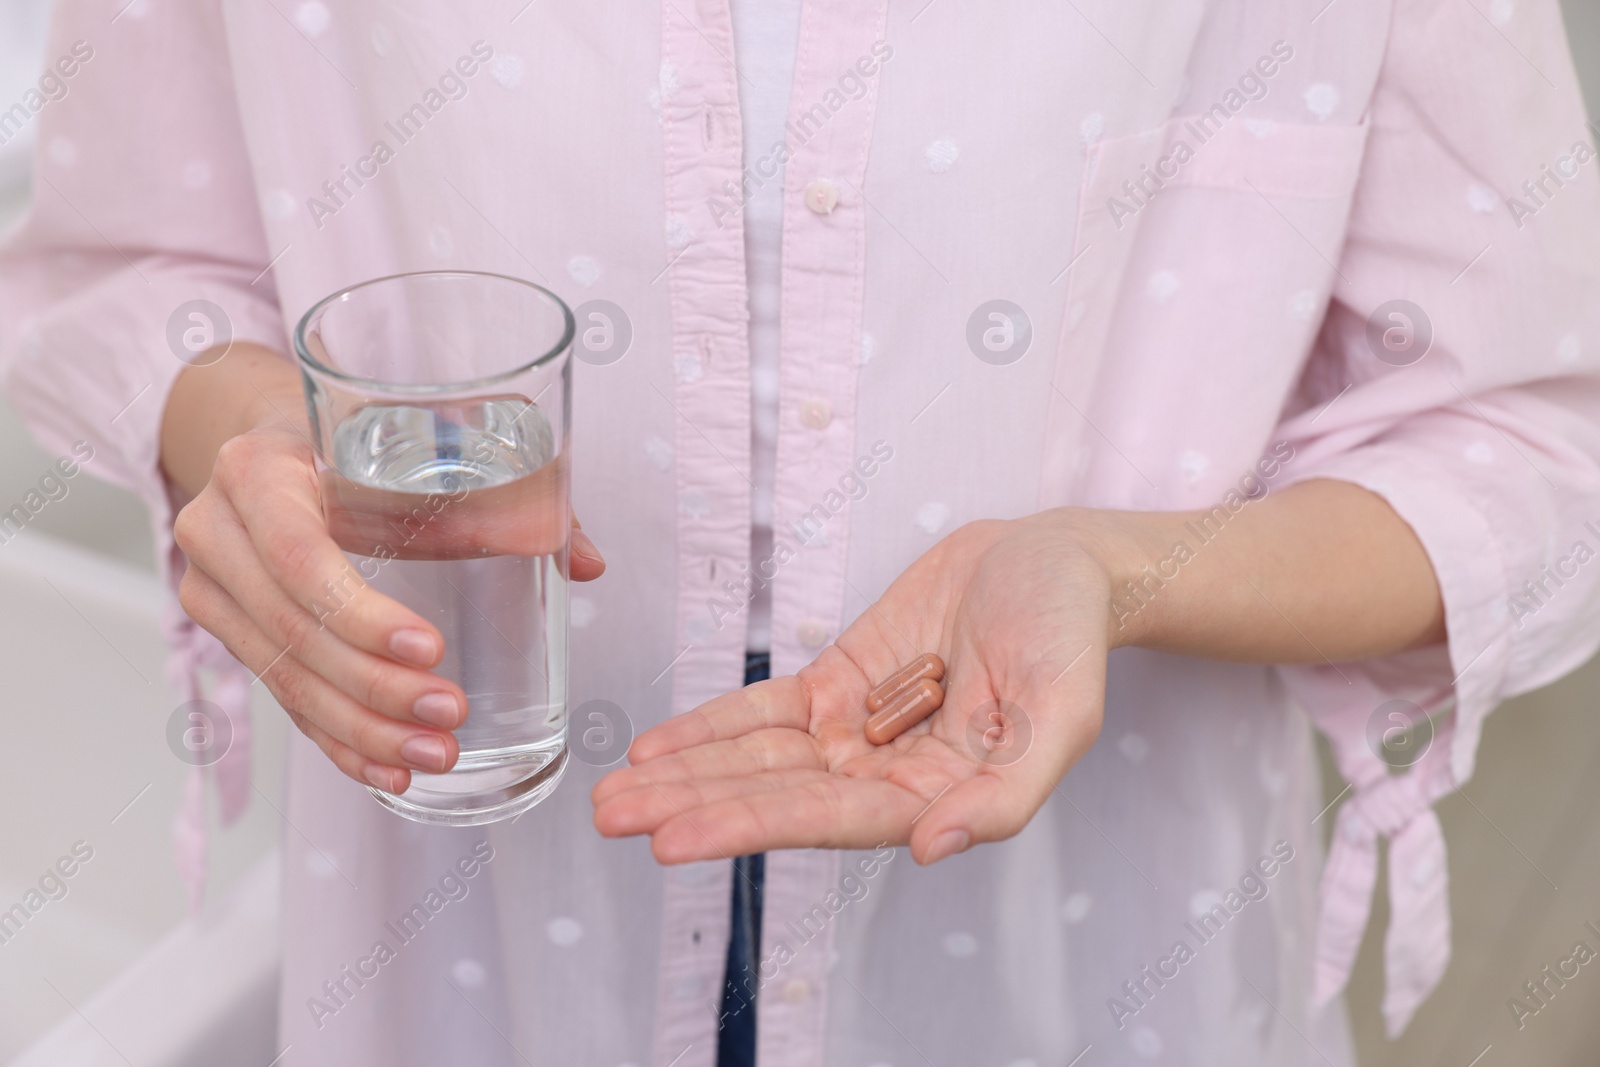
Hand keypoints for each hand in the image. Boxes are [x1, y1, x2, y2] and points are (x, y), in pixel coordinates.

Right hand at [166, 346, 603, 793]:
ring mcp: (216, 589)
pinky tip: (388, 772)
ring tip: (435, 755)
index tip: (430, 648)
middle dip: (376, 687)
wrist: (276, 438)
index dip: (361, 613)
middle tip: (450, 715)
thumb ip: (505, 492)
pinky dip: (339, 740)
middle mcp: (220, 531)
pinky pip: (284, 699)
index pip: (298, 555)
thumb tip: (584, 561)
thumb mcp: (419, 436)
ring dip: (364, 729)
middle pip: (294, 631)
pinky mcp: (232, 633)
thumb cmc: (359, 433)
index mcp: (257, 470)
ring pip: (287, 677)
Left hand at [592, 514, 1114, 864]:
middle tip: (612, 816)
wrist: (1057, 563)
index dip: (749, 828)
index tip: (673, 840)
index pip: (830, 821)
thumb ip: (1005, 795)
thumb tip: (928, 848)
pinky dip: (712, 727)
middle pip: (774, 795)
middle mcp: (888, 774)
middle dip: (691, 807)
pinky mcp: (839, 682)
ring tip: (612, 793)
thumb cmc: (1070, 637)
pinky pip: (766, 709)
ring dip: (686, 774)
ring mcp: (858, 728)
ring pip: (758, 758)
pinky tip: (658, 746)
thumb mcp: (1065, 718)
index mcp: (940, 796)